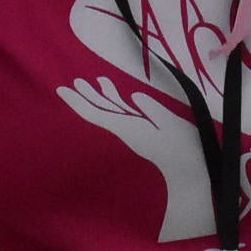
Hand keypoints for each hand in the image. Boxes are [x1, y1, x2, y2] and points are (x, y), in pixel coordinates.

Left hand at [56, 77, 212, 241]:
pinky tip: (108, 86)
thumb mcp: (172, 125)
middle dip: (82, 97)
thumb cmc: (183, 147)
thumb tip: (134, 97)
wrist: (188, 169)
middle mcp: (125, 127)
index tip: (62, 90)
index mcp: (128, 127)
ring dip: (95, 95)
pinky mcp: (140, 127)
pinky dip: (113, 98)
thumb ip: (153, 110)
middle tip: (64, 86)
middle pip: (97, 111)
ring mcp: (132, 128)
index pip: (96, 113)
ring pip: (108, 109)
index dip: (78, 101)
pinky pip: (121, 110)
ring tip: (82, 82)